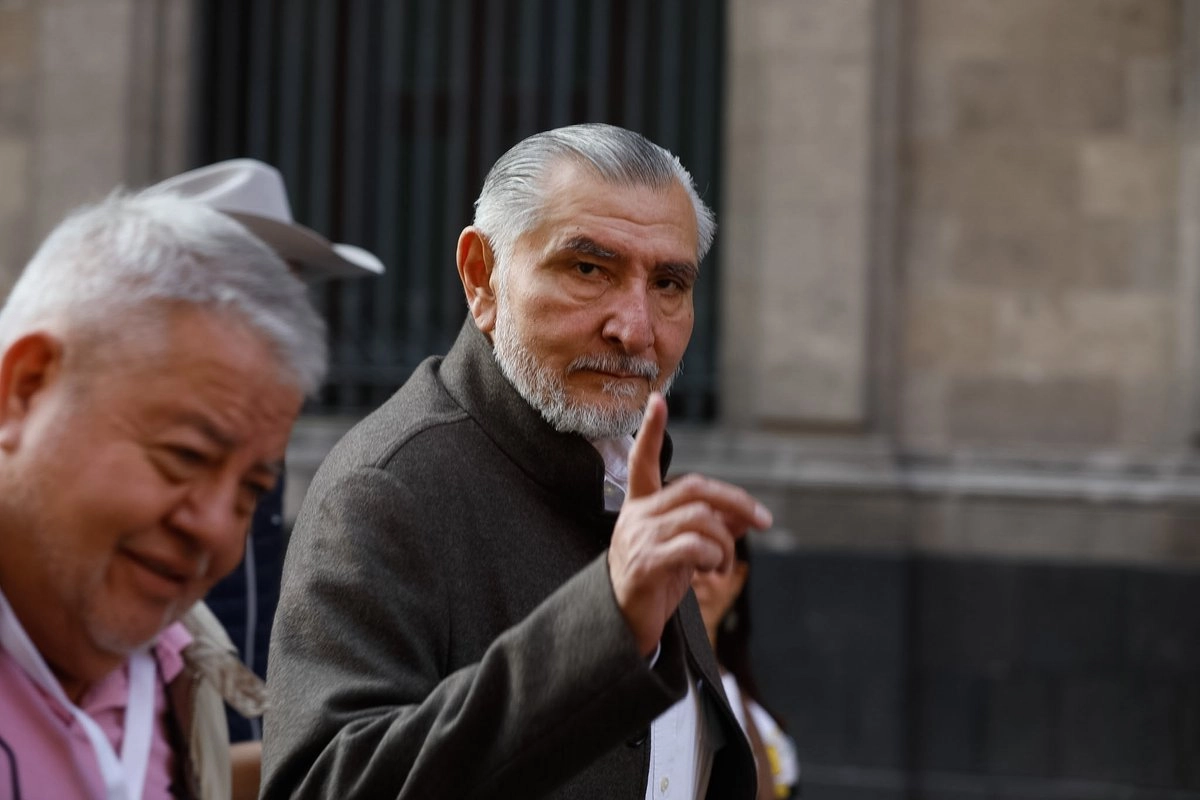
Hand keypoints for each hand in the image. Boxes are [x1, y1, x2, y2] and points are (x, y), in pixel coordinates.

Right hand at [608, 393, 772, 655]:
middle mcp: (638, 515)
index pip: (643, 460)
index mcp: (642, 506)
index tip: (657, 400)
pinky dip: (713, 557)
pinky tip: (711, 573)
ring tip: (721, 565)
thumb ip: (712, 527)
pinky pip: (694, 546)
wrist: (622, 623)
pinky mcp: (647, 564)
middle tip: (762, 521)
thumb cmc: (655, 582)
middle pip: (695, 488)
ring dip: (725, 543)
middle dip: (736, 501)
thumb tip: (745, 515)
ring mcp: (640, 538)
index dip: (652, 431)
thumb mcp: (685, 550)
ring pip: (701, 518)